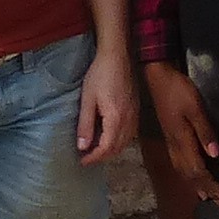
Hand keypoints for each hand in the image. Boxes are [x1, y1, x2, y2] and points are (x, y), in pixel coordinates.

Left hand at [74, 45, 140, 166]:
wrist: (117, 57)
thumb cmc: (100, 75)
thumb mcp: (87, 99)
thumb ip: (85, 125)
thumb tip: (82, 147)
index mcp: (116, 119)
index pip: (106, 148)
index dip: (94, 158)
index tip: (82, 161)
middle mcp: (129, 121)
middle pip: (118, 148)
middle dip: (102, 157)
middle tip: (87, 158)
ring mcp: (134, 116)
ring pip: (125, 143)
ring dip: (111, 150)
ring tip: (96, 150)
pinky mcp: (136, 110)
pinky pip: (130, 134)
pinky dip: (119, 141)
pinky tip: (109, 137)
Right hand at [142, 63, 218, 202]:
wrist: (156, 77)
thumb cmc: (177, 90)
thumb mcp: (195, 107)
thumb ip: (205, 131)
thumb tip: (214, 154)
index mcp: (181, 140)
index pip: (197, 169)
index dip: (210, 184)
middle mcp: (174, 145)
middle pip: (189, 174)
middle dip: (203, 188)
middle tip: (217, 201)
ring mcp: (170, 141)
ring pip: (182, 170)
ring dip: (194, 184)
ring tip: (205, 195)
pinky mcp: (169, 136)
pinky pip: (178, 162)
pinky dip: (187, 173)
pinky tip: (191, 175)